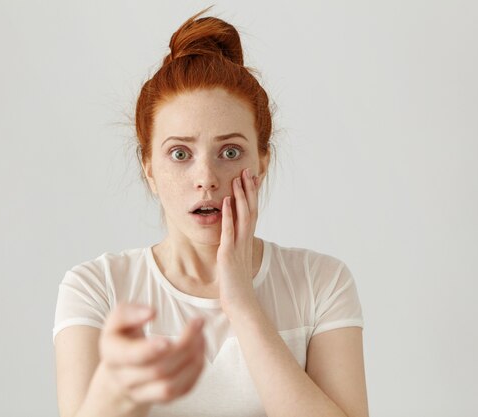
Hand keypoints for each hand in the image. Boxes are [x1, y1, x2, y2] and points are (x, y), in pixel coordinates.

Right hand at [98, 303, 205, 405]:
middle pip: (157, 370)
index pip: (131, 357)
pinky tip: (200, 350)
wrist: (119, 370)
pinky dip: (196, 370)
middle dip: (183, 347)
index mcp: (113, 355)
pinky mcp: (161, 398)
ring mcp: (143, 393)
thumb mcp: (117, 320)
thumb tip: (151, 312)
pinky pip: (182, 390)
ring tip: (202, 336)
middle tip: (197, 323)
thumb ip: (129, 312)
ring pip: (171, 386)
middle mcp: (125, 379)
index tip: (169, 339)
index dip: (150, 350)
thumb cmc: (122, 338)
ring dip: (193, 361)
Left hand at [217, 167, 260, 314]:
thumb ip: (236, 249)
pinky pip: (229, 232)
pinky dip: (228, 216)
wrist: (241, 304)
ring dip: (240, 197)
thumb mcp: (237, 262)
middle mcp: (245, 241)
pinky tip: (225, 202)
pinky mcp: (228, 255)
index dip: (252, 195)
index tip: (251, 178)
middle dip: (249, 190)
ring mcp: (238, 247)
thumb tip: (233, 240)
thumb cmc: (237, 286)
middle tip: (247, 170)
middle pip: (251, 210)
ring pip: (242, 217)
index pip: (252, 213)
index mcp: (247, 242)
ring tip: (237, 179)